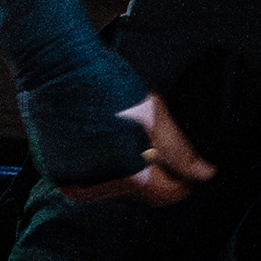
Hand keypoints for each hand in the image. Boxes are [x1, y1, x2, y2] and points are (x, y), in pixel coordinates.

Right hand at [64, 91, 214, 208]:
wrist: (56, 65)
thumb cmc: (103, 81)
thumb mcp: (154, 113)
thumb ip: (180, 151)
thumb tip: (203, 174)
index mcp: (126, 174)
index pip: (165, 195)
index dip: (181, 181)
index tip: (186, 169)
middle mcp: (98, 186)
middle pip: (139, 193)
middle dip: (150, 172)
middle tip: (148, 141)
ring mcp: (74, 182)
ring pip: (114, 188)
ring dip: (123, 170)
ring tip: (118, 134)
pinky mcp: (57, 174)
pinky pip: (89, 180)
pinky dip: (99, 166)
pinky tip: (99, 138)